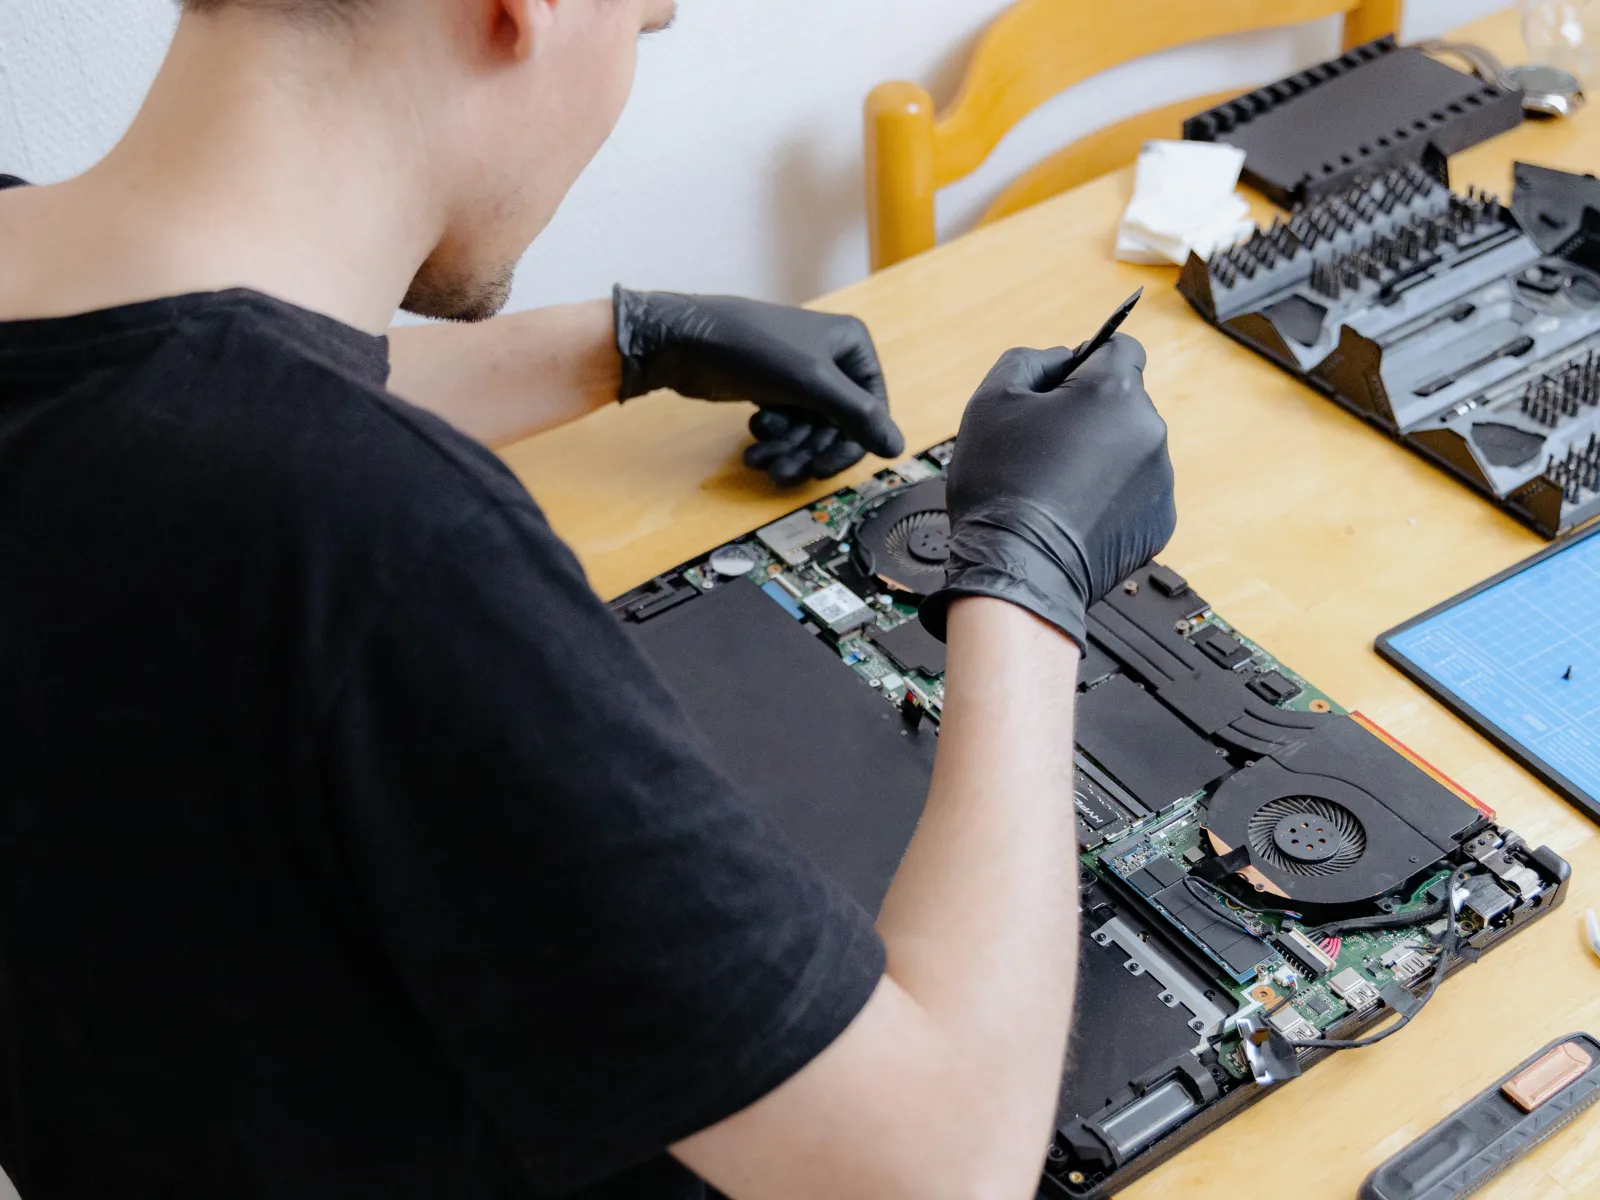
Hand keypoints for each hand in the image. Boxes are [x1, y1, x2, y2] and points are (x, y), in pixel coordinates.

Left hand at [613, 287, 904, 484]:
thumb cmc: (752, 349)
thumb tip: (897, 448)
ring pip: (810, 430)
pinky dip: (773, 439)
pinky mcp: (775, 388)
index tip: (822, 468)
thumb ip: (858, 416)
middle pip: (837, 425)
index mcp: (852, 345)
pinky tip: (753, 441)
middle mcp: (832, 357)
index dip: (849, 445)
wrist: (685, 341)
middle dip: (808, 451)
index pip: (871, 410)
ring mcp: (802, 374)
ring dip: (788, 450)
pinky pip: (788, 425)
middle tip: (784, 472)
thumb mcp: (813, 383)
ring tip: (761, 461)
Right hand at [919, 335, 1175, 649]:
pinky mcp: (1160, 520)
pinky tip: (1073, 512)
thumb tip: (1060, 358)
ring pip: (1130, 448)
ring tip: (1056, 486)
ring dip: (1101, 456)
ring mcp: (1160, 479)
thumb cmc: (1001, 487)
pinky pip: (1135, 492)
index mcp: (1113, 390)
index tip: (1062, 385)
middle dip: (1089, 413)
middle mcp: (1149, 429)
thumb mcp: (991, 400)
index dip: (1085, 360)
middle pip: (1123, 400)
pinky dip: (1110, 496)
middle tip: (1044, 446)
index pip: (1118, 345)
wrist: (1018, 571)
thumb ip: (1029, 360)